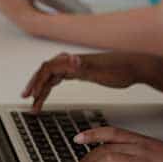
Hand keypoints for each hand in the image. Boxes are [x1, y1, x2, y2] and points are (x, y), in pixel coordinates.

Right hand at [21, 52, 150, 112]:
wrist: (135, 67)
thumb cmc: (120, 68)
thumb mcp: (100, 69)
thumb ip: (82, 64)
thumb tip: (69, 59)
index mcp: (73, 61)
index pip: (47, 69)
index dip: (37, 82)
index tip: (31, 95)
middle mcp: (71, 62)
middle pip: (46, 72)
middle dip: (35, 85)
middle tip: (26, 99)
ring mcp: (76, 66)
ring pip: (52, 76)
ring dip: (42, 88)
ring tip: (35, 102)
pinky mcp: (81, 71)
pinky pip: (60, 78)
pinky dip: (52, 86)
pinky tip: (49, 91)